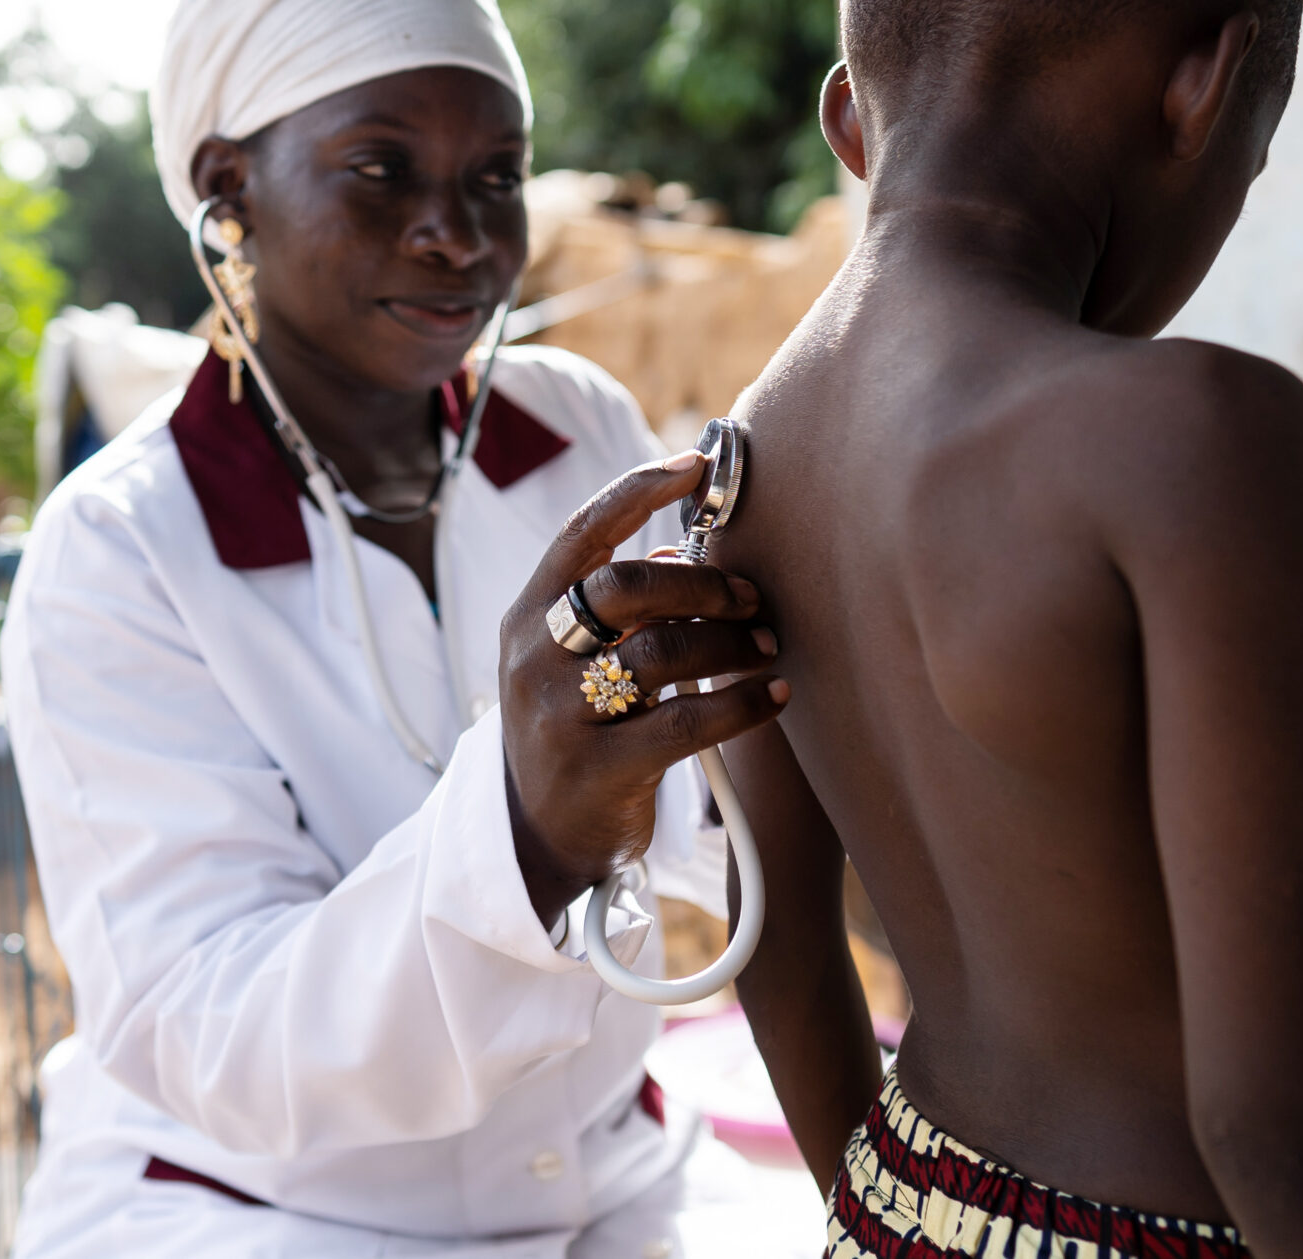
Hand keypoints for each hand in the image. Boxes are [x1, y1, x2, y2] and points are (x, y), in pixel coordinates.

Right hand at [498, 450, 789, 925]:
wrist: (538, 837)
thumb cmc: (577, 727)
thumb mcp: (571, 659)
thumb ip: (618, 606)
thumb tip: (687, 552)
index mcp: (527, 615)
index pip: (582, 533)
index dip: (640, 490)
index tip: (697, 465)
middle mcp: (535, 658)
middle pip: (628, 587)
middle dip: (704, 583)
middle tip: (753, 597)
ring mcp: (561, 715)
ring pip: (663, 652)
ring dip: (731, 642)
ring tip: (768, 645)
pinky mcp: (598, 770)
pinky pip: (685, 723)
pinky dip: (742, 703)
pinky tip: (775, 695)